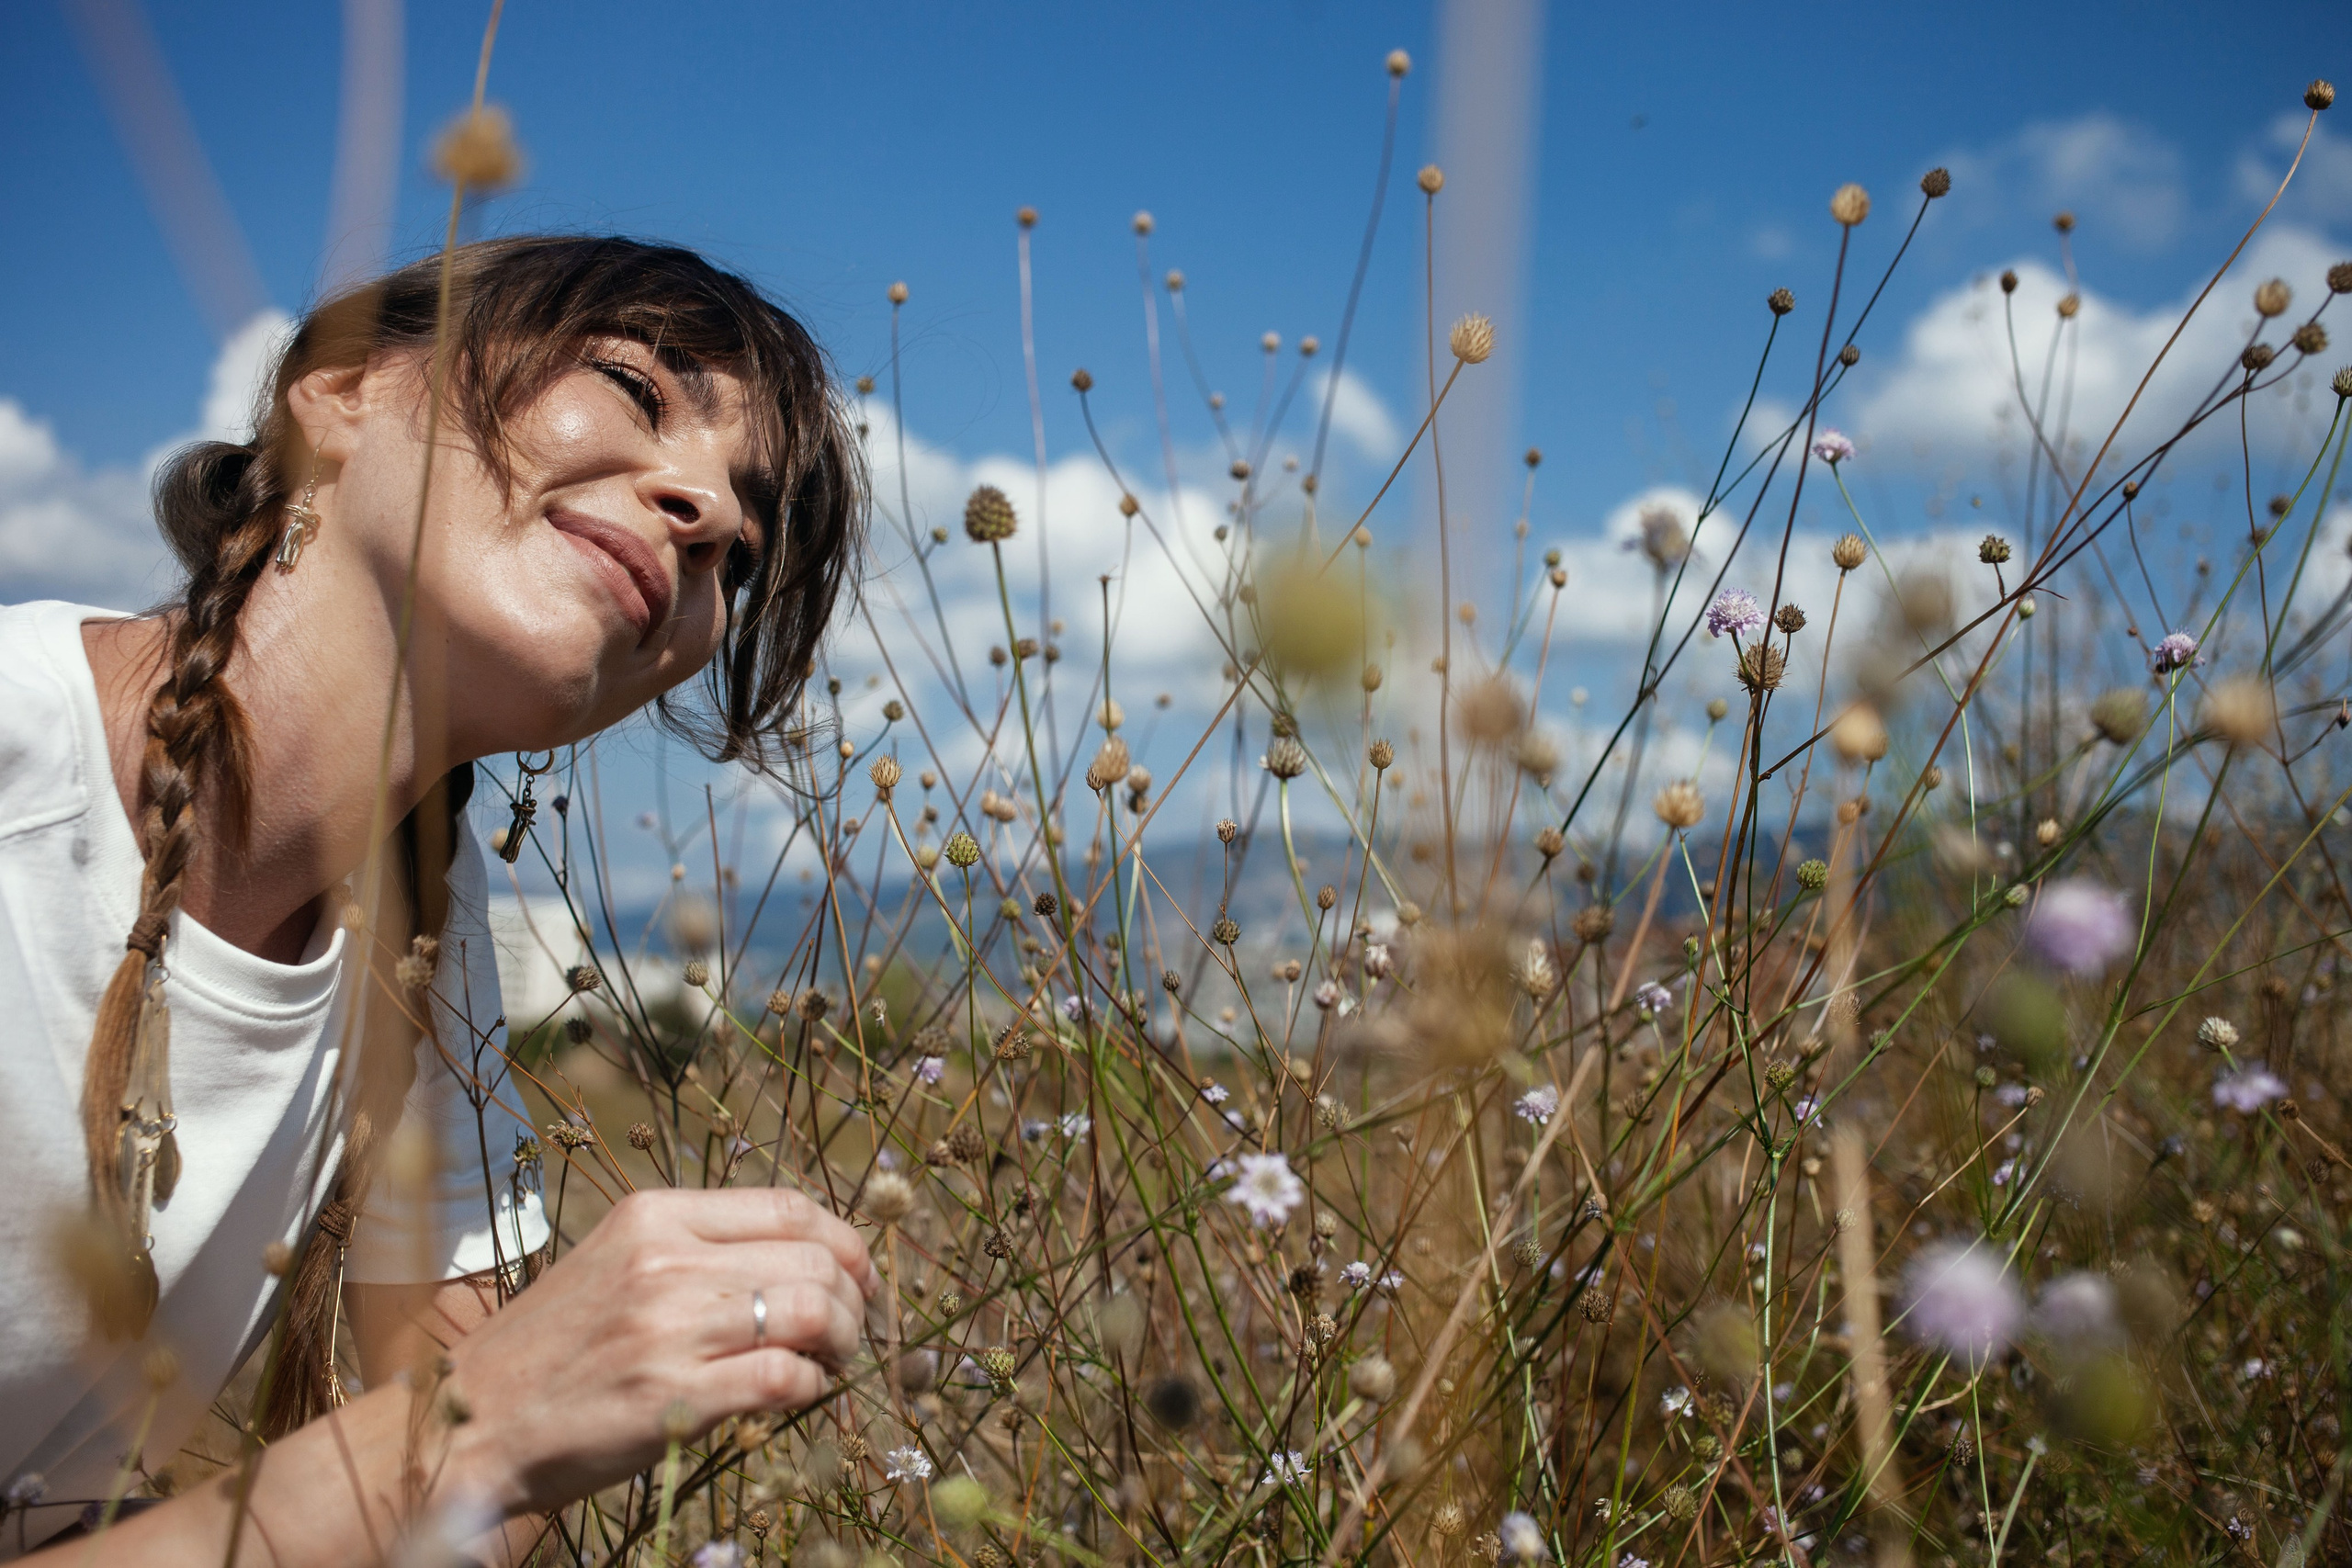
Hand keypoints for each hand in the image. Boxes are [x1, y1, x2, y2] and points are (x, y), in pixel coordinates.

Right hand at [441, 1187, 878, 1515]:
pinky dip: (812, 1387)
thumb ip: (699, 1249)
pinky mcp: (673, 1396)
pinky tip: (799, 1394)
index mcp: (654, 1215)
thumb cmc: (555, 1348)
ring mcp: (669, 1327)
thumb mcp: (618, 1262)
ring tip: (832, 1361)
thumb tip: (804, 1258)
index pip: (790, 1206)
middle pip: (814, 1257)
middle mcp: (665, 1260)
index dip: (846, 1242)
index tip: (860, 1277)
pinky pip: (785, 1378)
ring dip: (842, 1341)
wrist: (473, 1421)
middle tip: (852, 1330)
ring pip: (811, 1311)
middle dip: (854, 1297)